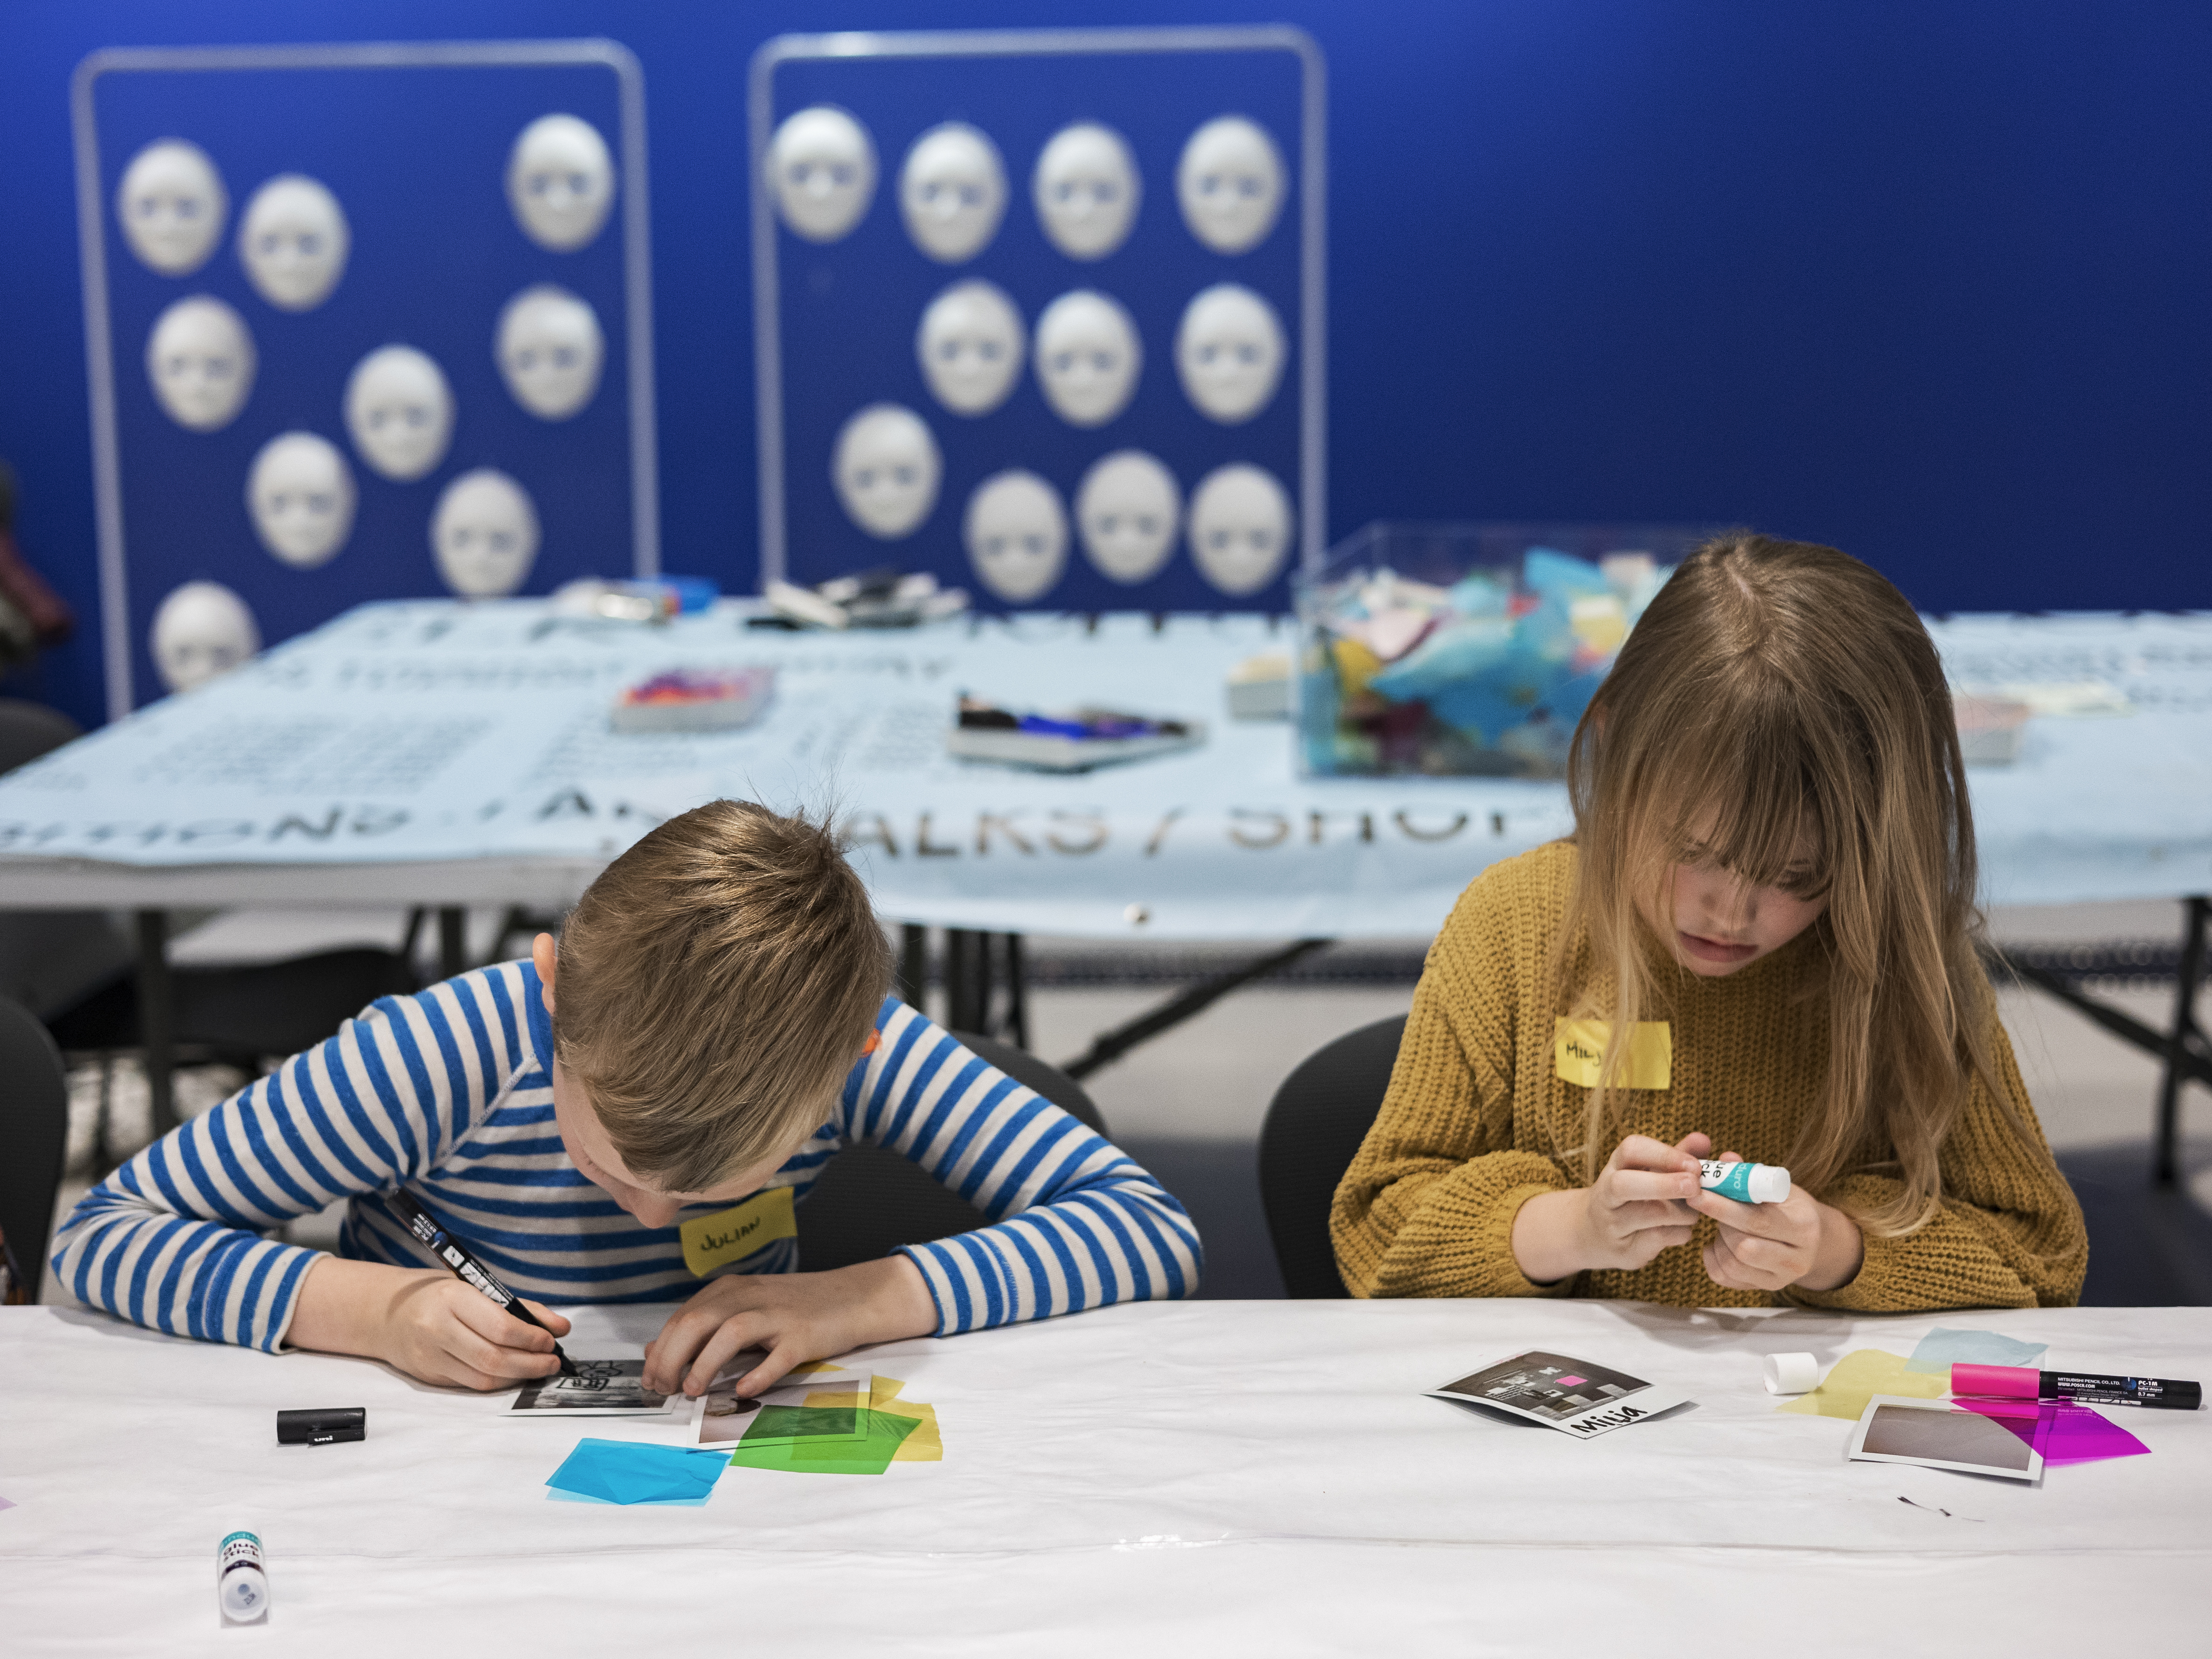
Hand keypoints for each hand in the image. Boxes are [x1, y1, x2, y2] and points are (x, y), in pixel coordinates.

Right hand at [380, 1272, 573, 1389]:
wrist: (387, 1313)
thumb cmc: (440, 1295)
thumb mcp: (477, 1288)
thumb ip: (520, 1307)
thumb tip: (562, 1327)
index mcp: (452, 1298)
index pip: (500, 1326)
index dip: (531, 1338)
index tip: (552, 1340)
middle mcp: (437, 1328)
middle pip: (494, 1357)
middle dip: (531, 1363)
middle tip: (553, 1362)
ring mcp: (430, 1356)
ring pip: (483, 1377)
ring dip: (518, 1376)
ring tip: (539, 1368)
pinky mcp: (428, 1377)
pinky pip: (471, 1384)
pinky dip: (498, 1381)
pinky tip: (513, 1373)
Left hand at [642, 1255, 937, 1398]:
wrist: (850, 1298)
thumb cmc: (792, 1309)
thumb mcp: (742, 1310)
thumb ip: (702, 1327)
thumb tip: (653, 1351)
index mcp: (731, 1290)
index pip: (683, 1317)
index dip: (660, 1349)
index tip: (651, 1379)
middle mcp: (750, 1297)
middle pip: (698, 1321)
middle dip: (672, 1357)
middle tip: (664, 1388)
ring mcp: (778, 1316)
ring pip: (731, 1332)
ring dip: (705, 1363)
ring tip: (692, 1390)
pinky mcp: (804, 1337)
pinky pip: (777, 1357)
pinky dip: (757, 1375)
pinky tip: (743, 1391)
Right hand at [1512, 1132, 1710, 1282]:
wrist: (1592, 1234)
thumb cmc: (1631, 1197)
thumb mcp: (1647, 1173)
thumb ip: (1676, 1156)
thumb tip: (1703, 1138)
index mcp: (1615, 1166)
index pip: (1631, 1150)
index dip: (1664, 1154)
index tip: (1693, 1164)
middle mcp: (1607, 1194)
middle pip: (1623, 1185)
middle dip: (1663, 1184)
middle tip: (1694, 1185)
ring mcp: (1612, 1224)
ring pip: (1648, 1215)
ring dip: (1682, 1212)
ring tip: (1693, 1210)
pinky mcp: (1624, 1250)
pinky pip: (1660, 1239)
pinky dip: (1680, 1232)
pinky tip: (1680, 1228)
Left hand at [1690, 1153, 1864, 1292]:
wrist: (1811, 1239)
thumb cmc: (1787, 1205)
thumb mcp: (1777, 1186)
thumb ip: (1750, 1175)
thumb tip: (1726, 1159)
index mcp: (1804, 1226)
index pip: (1757, 1221)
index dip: (1723, 1208)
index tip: (1697, 1194)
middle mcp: (1797, 1259)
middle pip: (1744, 1247)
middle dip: (1720, 1224)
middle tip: (1711, 1206)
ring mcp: (1782, 1278)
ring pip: (1733, 1265)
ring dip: (1718, 1242)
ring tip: (1722, 1225)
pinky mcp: (1765, 1288)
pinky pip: (1726, 1278)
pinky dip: (1713, 1259)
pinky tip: (1717, 1244)